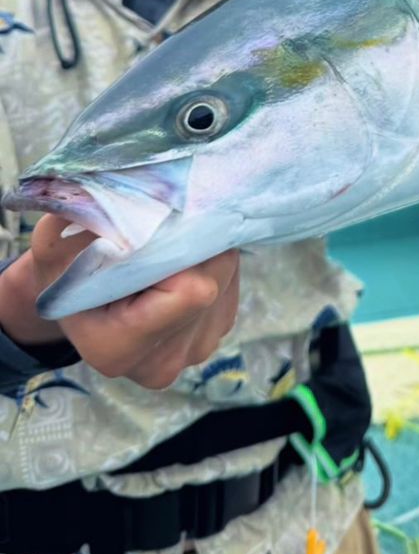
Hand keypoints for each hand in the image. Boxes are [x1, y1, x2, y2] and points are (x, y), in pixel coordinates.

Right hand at [0, 215, 238, 389]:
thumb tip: (104, 191)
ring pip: (226, 277)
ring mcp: (196, 351)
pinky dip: (211, 261)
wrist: (77, 303)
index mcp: (117, 349)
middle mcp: (162, 362)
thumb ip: (74, 222)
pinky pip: (230, 282)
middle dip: (197, 241)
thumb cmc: (63, 270)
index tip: (164, 221)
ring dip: (204, 249)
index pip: (190, 291)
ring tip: (168, 241)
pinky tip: (180, 259)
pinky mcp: (217, 331)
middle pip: (215, 279)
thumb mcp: (54, 246)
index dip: (183, 248)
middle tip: (170, 217)